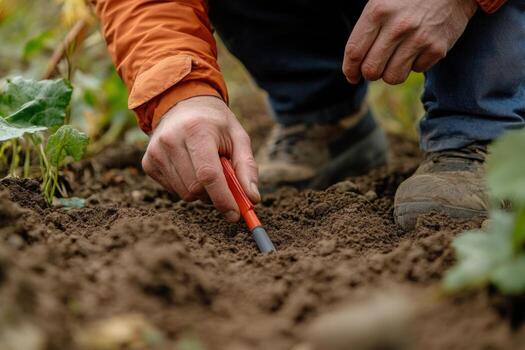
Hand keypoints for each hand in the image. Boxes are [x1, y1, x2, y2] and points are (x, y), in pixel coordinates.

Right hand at [142, 96, 259, 221]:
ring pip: (184, 194)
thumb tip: (253, 198)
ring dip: (201, 192)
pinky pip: (173, 191)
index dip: (223, 198)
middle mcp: (171, 140)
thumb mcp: (238, 138)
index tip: (235, 214)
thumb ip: (247, 167)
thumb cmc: (216, 124)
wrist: (182, 104)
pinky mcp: (148, 163)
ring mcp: (156, 152)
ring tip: (206, 171)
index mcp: (197, 130)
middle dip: (215, 195)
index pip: (208, 175)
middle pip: (196, 188)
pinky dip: (187, 187)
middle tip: (225, 184)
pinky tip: (190, 169)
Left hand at [343, 0, 477, 84]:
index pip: (354, 52)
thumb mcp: (382, 0)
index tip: (352, 76)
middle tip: (375, 68)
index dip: (350, 70)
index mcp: (378, 11)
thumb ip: (367, 28)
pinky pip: (417, 70)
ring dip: (392, 72)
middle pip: (371, 70)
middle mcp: (397, 26)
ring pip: (393, 77)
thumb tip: (354, 63)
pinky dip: (415, 64)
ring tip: (397, 58)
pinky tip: (418, 48)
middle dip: (370, 74)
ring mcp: (419, 38)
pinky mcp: (437, 48)